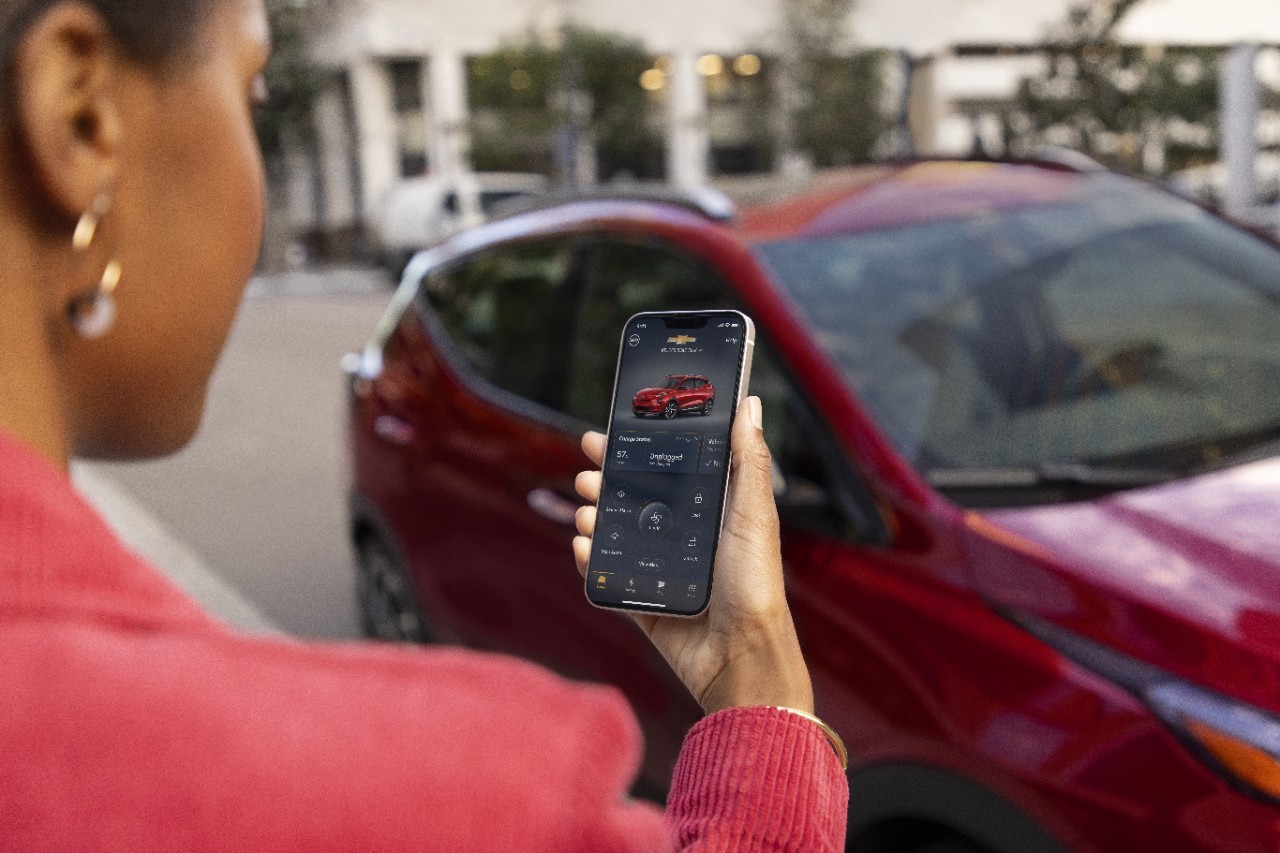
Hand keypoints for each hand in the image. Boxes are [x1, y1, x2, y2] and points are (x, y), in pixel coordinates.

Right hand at [573, 397, 813, 715]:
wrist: (741, 657)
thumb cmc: (757, 585)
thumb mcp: (754, 514)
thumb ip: (748, 460)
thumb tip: (749, 404)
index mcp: (713, 511)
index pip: (669, 469)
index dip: (638, 449)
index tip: (610, 431)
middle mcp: (686, 537)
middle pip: (635, 497)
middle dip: (606, 480)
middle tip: (586, 469)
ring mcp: (663, 570)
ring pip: (617, 533)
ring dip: (595, 516)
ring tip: (587, 508)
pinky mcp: (645, 602)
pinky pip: (610, 576)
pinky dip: (592, 561)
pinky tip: (584, 546)